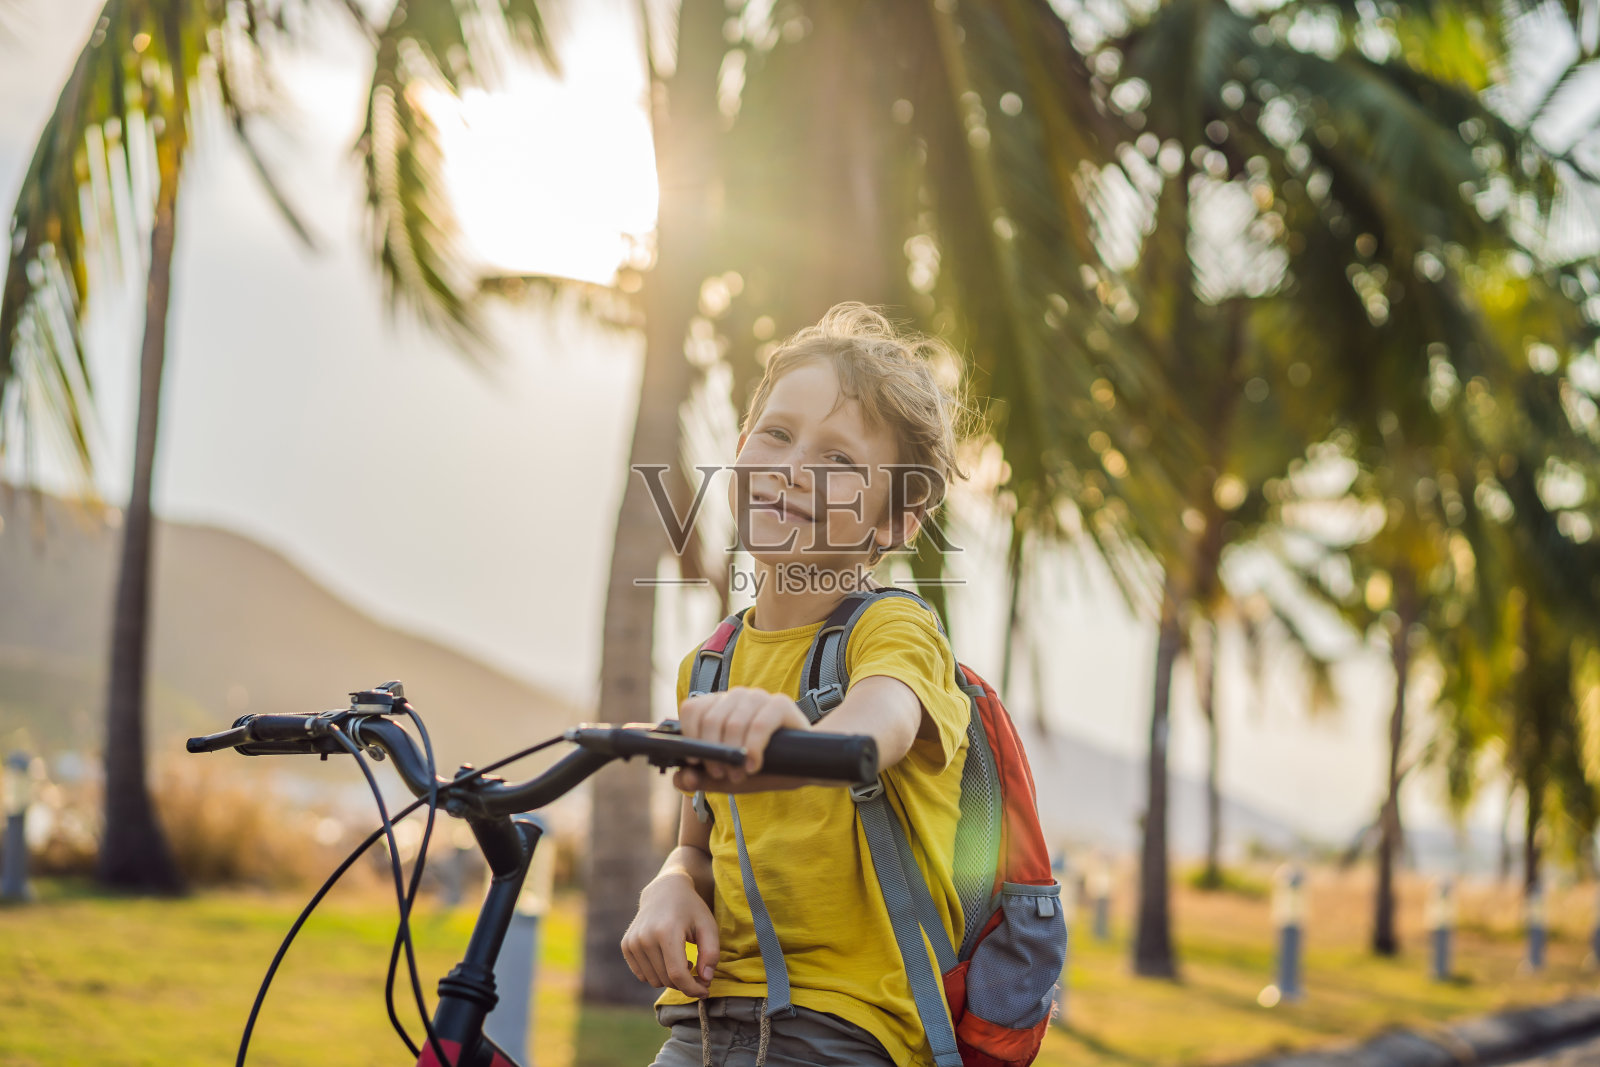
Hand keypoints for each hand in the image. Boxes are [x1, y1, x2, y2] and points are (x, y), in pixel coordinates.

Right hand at [621, 871, 719, 998]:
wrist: (664, 890)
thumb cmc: (691, 909)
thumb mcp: (709, 926)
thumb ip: (711, 954)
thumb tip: (705, 980)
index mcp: (666, 931)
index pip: (677, 974)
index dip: (693, 988)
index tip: (705, 991)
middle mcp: (645, 937)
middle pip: (666, 979)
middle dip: (684, 983)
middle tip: (697, 970)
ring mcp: (632, 941)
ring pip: (653, 981)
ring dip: (670, 978)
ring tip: (681, 960)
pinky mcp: (626, 945)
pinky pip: (642, 975)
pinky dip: (657, 973)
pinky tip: (667, 958)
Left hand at [674, 687, 810, 788]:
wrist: (804, 764)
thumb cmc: (761, 767)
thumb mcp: (727, 778)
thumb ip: (701, 779)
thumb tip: (680, 777)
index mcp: (719, 707)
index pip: (692, 710)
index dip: (691, 736)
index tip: (696, 761)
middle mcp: (736, 696)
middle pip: (711, 719)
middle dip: (713, 753)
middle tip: (722, 775)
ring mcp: (759, 697)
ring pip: (734, 722)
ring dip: (734, 755)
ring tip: (740, 775)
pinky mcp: (780, 703)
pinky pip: (759, 725)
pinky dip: (753, 749)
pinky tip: (754, 766)